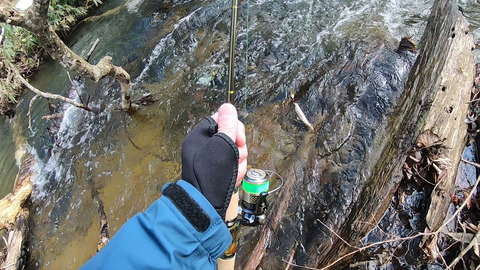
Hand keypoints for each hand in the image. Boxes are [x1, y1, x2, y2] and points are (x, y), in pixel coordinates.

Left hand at [182, 104, 246, 219]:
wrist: (207, 204)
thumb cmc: (212, 174)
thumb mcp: (223, 145)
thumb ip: (228, 125)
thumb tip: (227, 106)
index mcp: (200, 136)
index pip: (220, 119)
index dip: (232, 126)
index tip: (237, 138)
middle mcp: (204, 146)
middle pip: (230, 134)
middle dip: (238, 146)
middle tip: (235, 157)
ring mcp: (211, 159)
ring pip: (234, 150)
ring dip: (238, 160)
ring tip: (233, 170)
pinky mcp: (217, 171)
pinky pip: (232, 164)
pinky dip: (236, 170)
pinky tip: (233, 177)